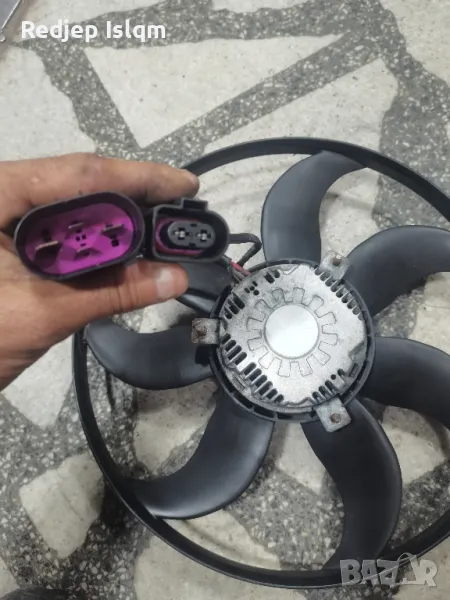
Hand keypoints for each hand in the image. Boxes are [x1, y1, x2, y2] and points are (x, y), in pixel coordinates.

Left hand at [0, 153, 198, 389]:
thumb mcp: (42, 312)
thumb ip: (111, 291)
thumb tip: (174, 278)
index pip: (78, 174)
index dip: (138, 176)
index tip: (184, 185)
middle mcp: (1, 197)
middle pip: (77, 186)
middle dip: (132, 198)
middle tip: (181, 210)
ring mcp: (4, 221)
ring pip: (70, 210)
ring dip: (116, 223)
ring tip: (162, 229)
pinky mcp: (8, 244)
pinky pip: (60, 235)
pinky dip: (96, 245)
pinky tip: (125, 249)